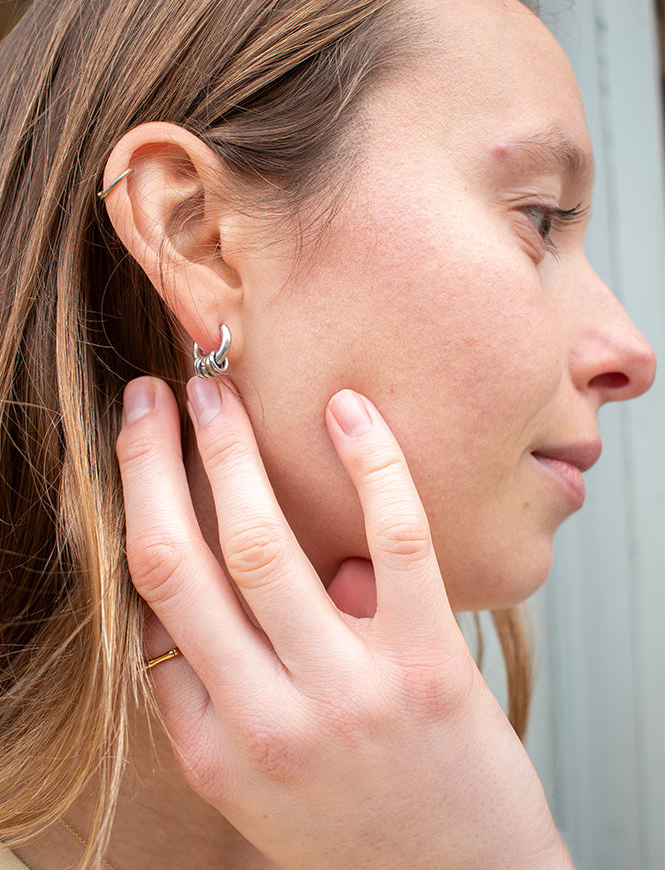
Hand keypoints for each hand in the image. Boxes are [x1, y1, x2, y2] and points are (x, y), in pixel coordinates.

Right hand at [117, 377, 571, 869]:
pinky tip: (347, 411)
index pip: (149, 613)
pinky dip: (371, 467)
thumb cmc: (357, 828)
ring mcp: (350, 694)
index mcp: (215, 749)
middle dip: (151, 463)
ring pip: (263, 545)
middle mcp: (267, 722)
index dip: (139, 515)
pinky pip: (395, 543)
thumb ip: (219, 695)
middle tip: (152, 394)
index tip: (142, 457)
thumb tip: (232, 572)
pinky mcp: (429, 667)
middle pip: (178, 565)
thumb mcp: (256, 787)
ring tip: (216, 389)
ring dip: (228, 451)